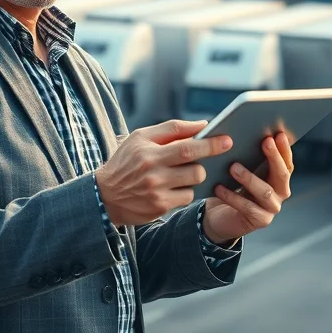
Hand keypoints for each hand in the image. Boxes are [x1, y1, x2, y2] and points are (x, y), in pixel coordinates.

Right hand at [96, 120, 232, 225]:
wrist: (104, 195)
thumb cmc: (126, 161)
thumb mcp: (141, 137)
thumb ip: (172, 129)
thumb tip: (203, 125)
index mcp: (149, 151)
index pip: (186, 146)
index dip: (210, 143)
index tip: (227, 140)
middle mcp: (153, 172)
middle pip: (195, 167)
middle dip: (206, 161)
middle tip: (209, 156)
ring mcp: (157, 192)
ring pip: (194, 183)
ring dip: (195, 176)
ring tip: (182, 171)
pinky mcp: (159, 207)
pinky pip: (187, 198)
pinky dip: (186, 191)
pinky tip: (175, 186)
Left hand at [201, 131, 292, 245]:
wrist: (220, 215)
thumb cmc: (232, 186)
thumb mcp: (242, 168)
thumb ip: (248, 155)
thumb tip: (242, 133)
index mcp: (279, 178)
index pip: (286, 162)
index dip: (284, 148)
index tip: (278, 134)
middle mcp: (281, 192)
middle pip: (282, 174)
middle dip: (274, 157)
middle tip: (265, 142)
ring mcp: (272, 208)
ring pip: (265, 192)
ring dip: (249, 178)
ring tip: (233, 167)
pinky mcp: (260, 221)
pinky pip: (247, 207)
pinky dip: (232, 197)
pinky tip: (219, 187)